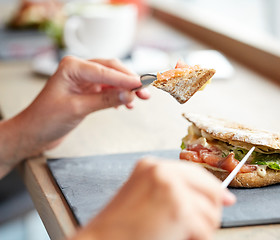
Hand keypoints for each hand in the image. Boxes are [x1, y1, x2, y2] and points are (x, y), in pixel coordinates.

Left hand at [0, 56, 149, 177]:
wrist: (34, 133)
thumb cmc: (46, 119)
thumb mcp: (78, 109)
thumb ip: (105, 100)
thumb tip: (129, 94)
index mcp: (72, 66)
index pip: (106, 70)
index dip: (126, 79)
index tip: (143, 85)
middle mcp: (79, 69)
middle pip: (112, 70)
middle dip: (130, 81)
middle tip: (146, 92)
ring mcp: (84, 80)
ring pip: (113, 80)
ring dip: (127, 89)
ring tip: (141, 99)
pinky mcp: (88, 91)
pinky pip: (109, 90)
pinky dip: (119, 96)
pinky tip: (126, 104)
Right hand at [72, 158, 235, 239]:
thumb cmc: (122, 227)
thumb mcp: (146, 197)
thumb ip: (176, 191)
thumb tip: (219, 197)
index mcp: (152, 166)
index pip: (195, 173)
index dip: (213, 188)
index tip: (227, 199)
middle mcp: (162, 171)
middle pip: (210, 190)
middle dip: (209, 212)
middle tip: (195, 228)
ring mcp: (171, 187)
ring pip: (211, 212)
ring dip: (201, 230)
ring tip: (177, 234)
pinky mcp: (179, 208)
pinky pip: (205, 229)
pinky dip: (197, 239)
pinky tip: (175, 239)